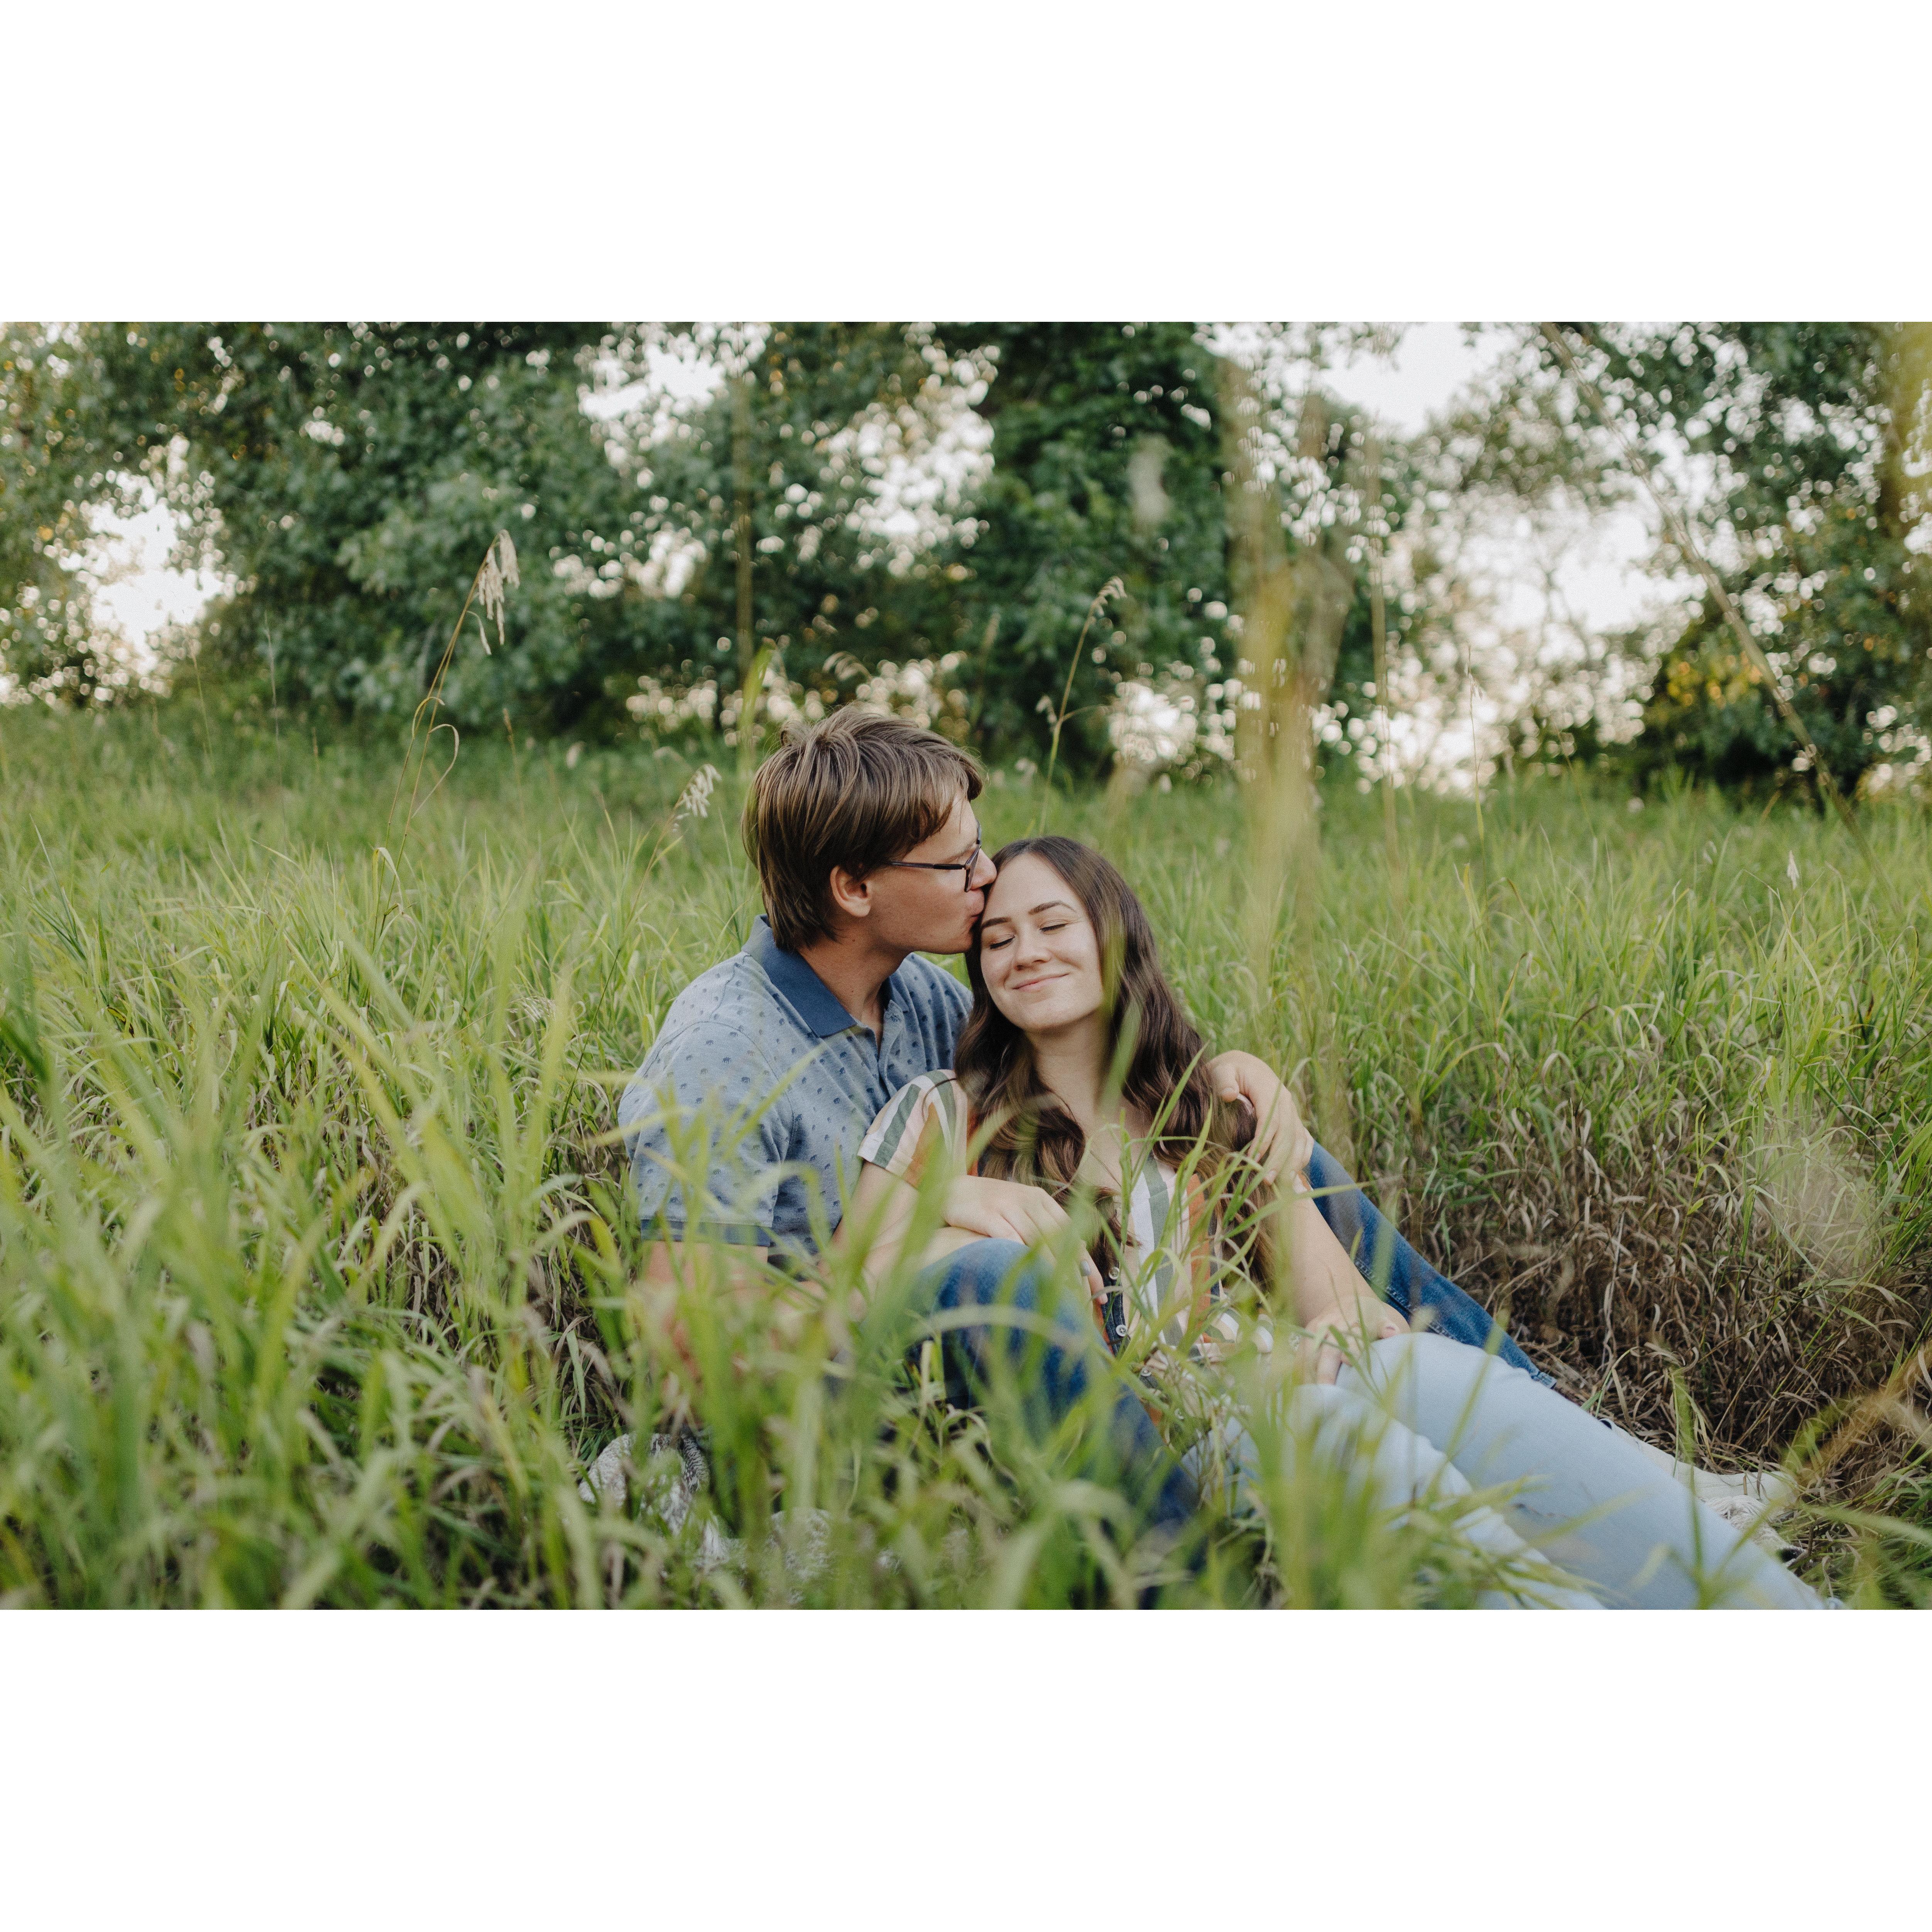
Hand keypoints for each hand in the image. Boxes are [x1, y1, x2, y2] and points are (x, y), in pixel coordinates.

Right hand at [944, 1174, 1104, 1295]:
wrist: (951, 1189)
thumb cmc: (989, 1206)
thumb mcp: (1020, 1210)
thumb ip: (1043, 1228)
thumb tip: (1076, 1253)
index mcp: (1040, 1199)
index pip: (1071, 1233)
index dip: (1086, 1262)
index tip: (1100, 1288)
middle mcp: (1029, 1200)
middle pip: (1059, 1239)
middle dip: (1074, 1272)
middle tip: (1083, 1301)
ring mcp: (1008, 1205)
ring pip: (1038, 1241)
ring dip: (1052, 1270)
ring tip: (1063, 1298)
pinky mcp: (989, 1214)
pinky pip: (1010, 1239)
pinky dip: (1021, 1259)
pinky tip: (1028, 1281)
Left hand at [1204, 1050, 1312, 1181]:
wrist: (1245, 1066)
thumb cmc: (1230, 1071)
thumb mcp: (1222, 1070)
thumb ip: (1223, 1080)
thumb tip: (1228, 1094)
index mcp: (1269, 1089)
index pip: (1271, 1118)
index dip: (1263, 1140)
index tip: (1251, 1158)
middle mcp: (1286, 1101)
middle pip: (1287, 1134)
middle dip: (1278, 1159)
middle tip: (1265, 1181)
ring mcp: (1292, 1111)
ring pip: (1299, 1140)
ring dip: (1292, 1164)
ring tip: (1281, 1186)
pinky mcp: (1294, 1120)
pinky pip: (1304, 1141)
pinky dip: (1301, 1158)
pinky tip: (1292, 1176)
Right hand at [1297, 1294, 1408, 1384]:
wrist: (1344, 1301)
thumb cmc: (1366, 1316)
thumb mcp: (1380, 1318)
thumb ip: (1386, 1327)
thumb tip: (1393, 1332)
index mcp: (1352, 1320)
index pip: (1352, 1336)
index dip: (1351, 1350)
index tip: (1348, 1363)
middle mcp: (1331, 1325)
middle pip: (1327, 1351)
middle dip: (1326, 1372)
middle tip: (1328, 1392)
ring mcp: (1315, 1332)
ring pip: (1310, 1357)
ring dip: (1312, 1378)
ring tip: (1316, 1400)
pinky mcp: (1304, 1338)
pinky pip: (1300, 1359)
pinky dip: (1301, 1376)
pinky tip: (1305, 1393)